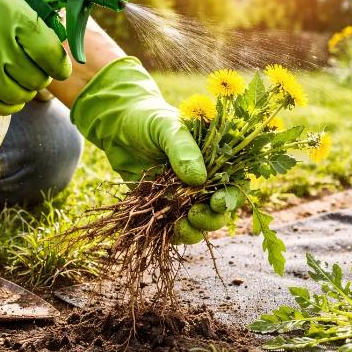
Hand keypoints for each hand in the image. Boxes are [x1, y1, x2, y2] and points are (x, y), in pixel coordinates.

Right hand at [0, 0, 70, 114]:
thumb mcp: (12, 2)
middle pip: (33, 78)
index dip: (58, 67)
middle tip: (30, 75)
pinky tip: (7, 99)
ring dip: (22, 95)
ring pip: (14, 95)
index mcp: (12, 13)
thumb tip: (65, 55)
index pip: (50, 53)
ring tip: (18, 85)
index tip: (57, 70)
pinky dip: (4, 107)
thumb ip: (40, 24)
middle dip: (37, 81)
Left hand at [71, 56, 242, 243]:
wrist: (116, 125)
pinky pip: (175, 225)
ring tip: (180, 227)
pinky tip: (166, 231)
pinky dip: (174, 233)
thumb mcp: (167, 126)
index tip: (217, 203)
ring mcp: (184, 193)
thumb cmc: (148, 118)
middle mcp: (204, 178)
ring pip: (199, 221)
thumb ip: (183, 149)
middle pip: (220, 208)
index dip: (232, 196)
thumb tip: (199, 180)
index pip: (234, 181)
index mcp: (215, 157)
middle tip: (195, 216)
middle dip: (212, 218)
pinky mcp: (164, 205)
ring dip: (194, 229)